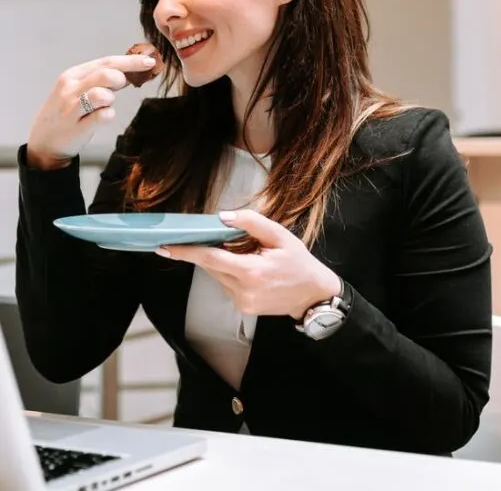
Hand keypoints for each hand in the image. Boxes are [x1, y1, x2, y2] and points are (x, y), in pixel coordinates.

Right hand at [27, 54, 157, 168]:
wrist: (44, 140)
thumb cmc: (67, 112)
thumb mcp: (79, 89)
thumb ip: (102, 81)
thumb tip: (129, 73)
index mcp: (73, 75)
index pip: (106, 62)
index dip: (131, 61)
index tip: (150, 61)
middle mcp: (70, 89)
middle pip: (106, 74)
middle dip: (122, 79)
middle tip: (121, 87)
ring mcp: (72, 108)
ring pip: (103, 94)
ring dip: (111, 99)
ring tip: (103, 105)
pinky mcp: (77, 127)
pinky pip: (103, 116)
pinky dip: (108, 115)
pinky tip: (101, 118)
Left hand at [157, 209, 341, 318]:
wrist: (313, 295)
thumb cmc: (299, 263)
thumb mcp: (281, 236)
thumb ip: (252, 223)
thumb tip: (223, 216)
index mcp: (251, 271)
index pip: (210, 258)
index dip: (185, 252)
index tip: (165, 247)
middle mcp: (242, 290)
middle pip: (211, 266)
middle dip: (205, 251)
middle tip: (202, 236)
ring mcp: (241, 302)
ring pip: (218, 276)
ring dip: (221, 261)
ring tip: (245, 252)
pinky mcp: (243, 307)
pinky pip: (227, 285)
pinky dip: (230, 272)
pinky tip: (249, 267)